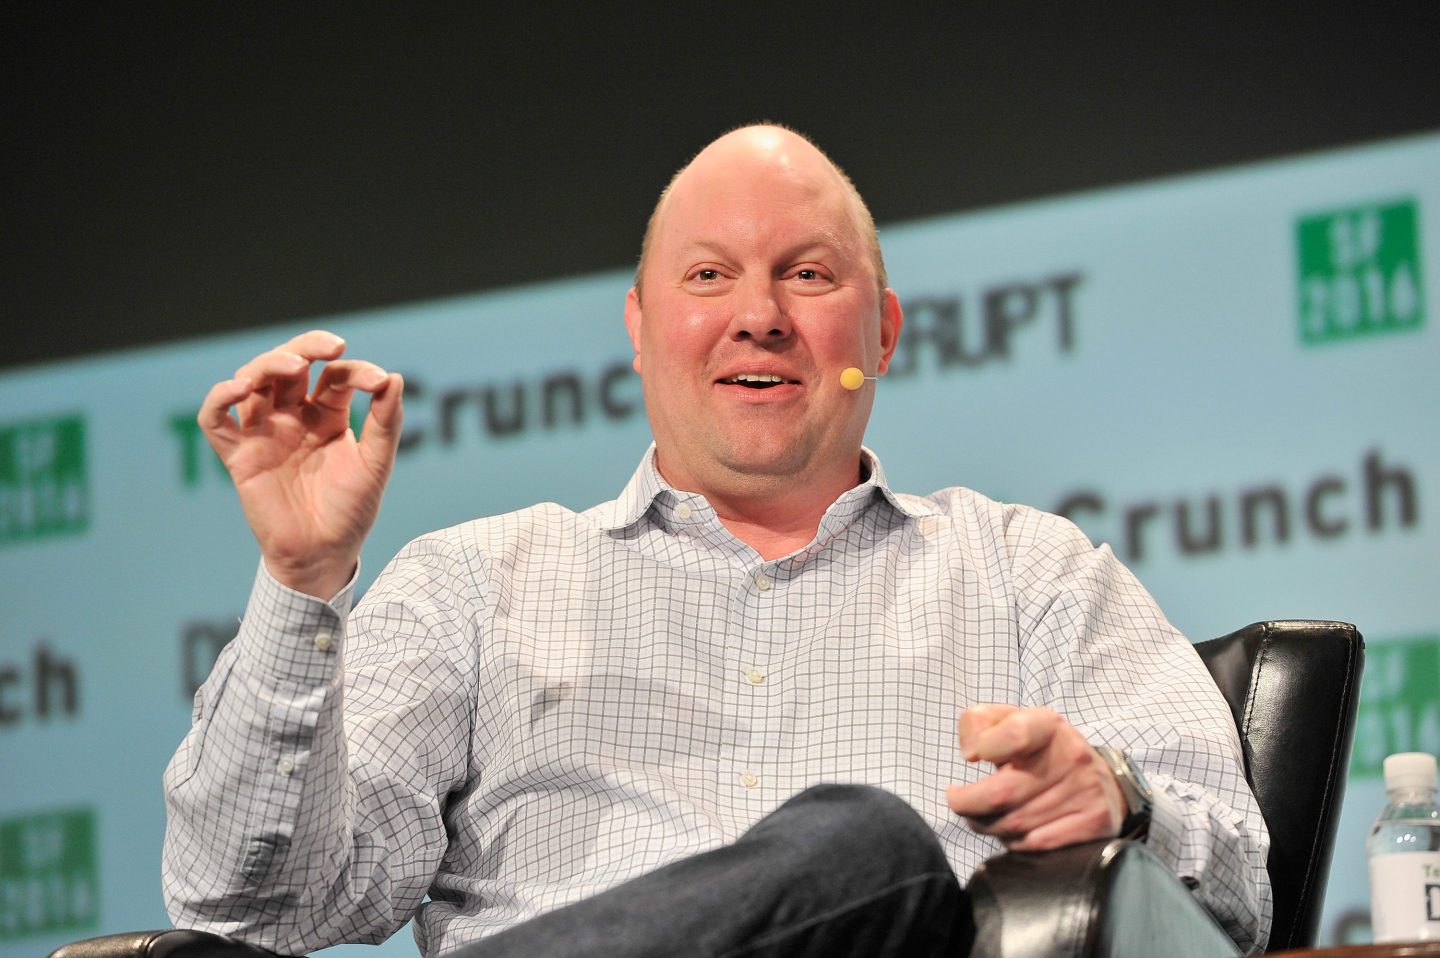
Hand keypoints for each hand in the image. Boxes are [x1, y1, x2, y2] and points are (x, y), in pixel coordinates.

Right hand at [198, 329, 403, 597]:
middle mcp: (293, 418)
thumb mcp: (376, 464)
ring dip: (268, 365)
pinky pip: (215, 418)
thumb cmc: (351, 511)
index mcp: (328, 417)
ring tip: (293, 366)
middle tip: (331, 346)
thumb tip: (395, 378)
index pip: (336, 377)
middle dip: (306, 347)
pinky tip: (240, 389)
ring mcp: (264, 433)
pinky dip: (219, 397)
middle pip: (288, 366)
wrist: (324, 555)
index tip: (379, 381)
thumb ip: (386, 423)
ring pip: (252, 381)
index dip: (357, 371)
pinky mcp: (239, 455)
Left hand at [945, 704, 1123, 850]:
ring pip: (1014, 824)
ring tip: (982, 815)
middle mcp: (1072, 756)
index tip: (971, 758)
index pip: (1014, 733)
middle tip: (958, 800)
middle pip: (1002, 793)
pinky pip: (1035, 844)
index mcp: (1048, 726)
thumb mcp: (1009, 722)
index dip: (982, 747)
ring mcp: (1086, 791)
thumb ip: (977, 723)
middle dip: (968, 804)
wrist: (1101, 779)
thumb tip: (971, 753)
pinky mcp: (1095, 822)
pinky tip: (1009, 832)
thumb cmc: (1039, 751)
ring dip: (987, 825)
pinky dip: (1013, 842)